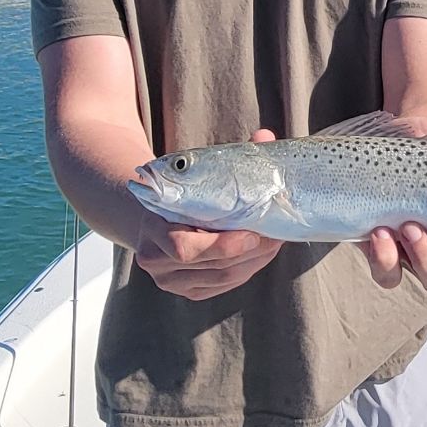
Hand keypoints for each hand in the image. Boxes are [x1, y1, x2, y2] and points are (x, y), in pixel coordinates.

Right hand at [133, 129, 282, 298]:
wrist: (157, 215)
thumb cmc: (185, 189)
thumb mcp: (200, 173)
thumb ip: (233, 155)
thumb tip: (264, 136)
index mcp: (152, 228)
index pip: (184, 249)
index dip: (223, 245)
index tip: (252, 233)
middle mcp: (154, 259)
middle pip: (210, 265)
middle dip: (248, 252)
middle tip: (274, 235)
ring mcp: (170, 280)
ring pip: (222, 278)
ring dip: (254, 261)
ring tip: (274, 241)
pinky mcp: (188, 291)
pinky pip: (223, 285)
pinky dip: (247, 270)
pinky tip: (261, 253)